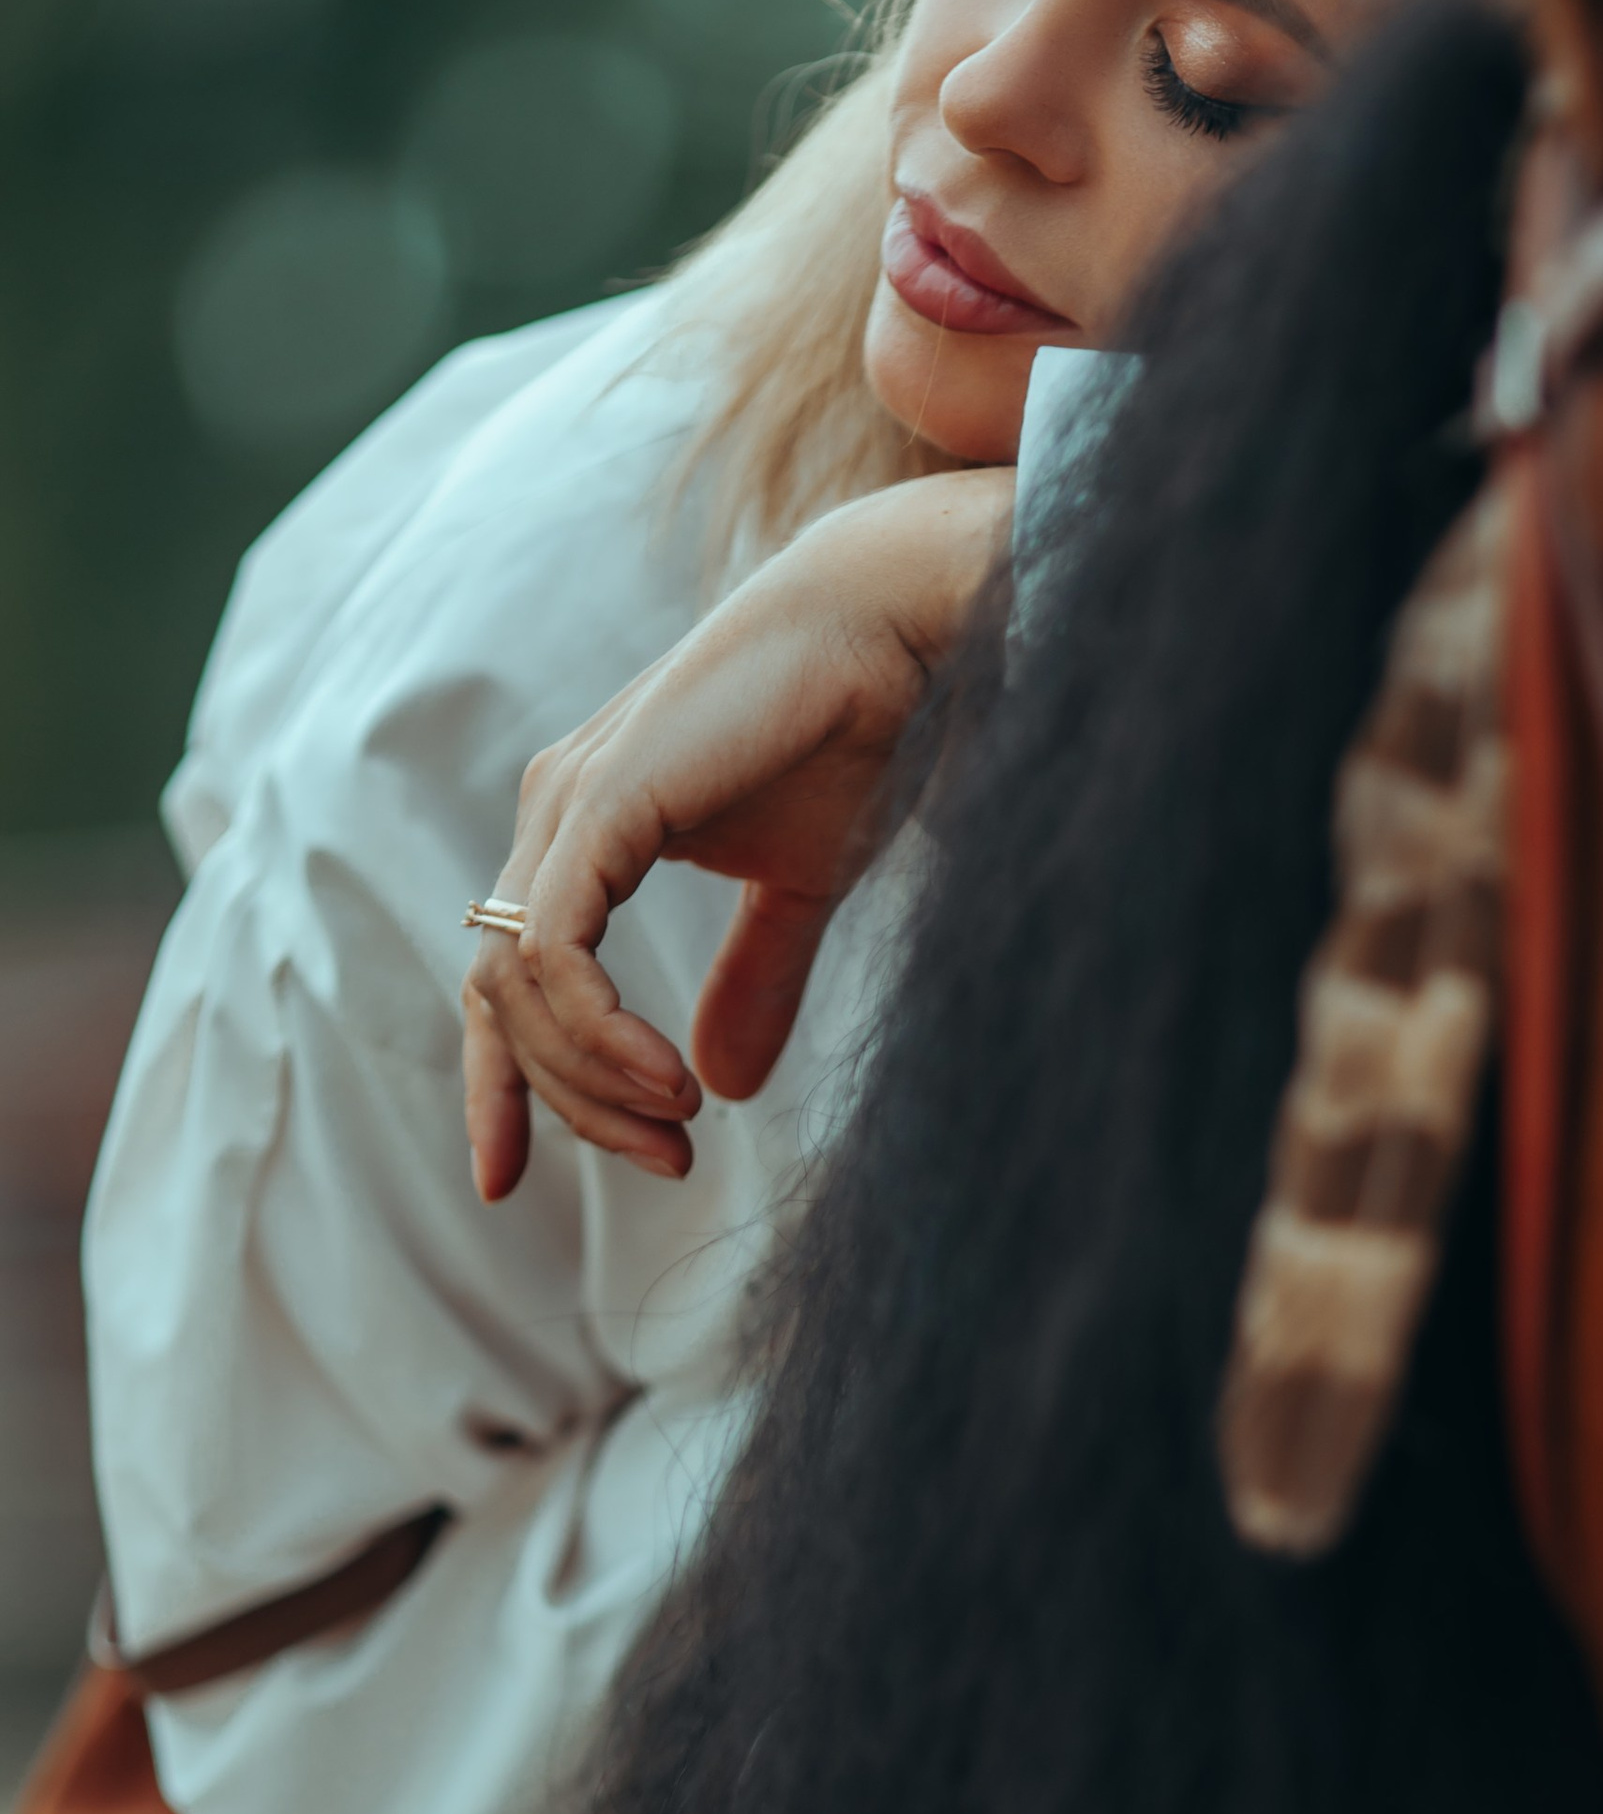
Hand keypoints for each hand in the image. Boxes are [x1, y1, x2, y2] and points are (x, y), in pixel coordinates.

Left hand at [463, 469, 1012, 1198]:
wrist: (891, 629)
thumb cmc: (853, 733)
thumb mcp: (797, 889)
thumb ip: (754, 979)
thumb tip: (721, 1085)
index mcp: (584, 831)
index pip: (507, 979)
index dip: (499, 1085)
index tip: (504, 1184)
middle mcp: (555, 814)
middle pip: (503, 1000)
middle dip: (567, 1104)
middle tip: (666, 1162)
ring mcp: (568, 805)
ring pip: (518, 987)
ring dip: (589, 1082)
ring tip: (679, 1127)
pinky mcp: (600, 804)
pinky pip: (555, 952)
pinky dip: (599, 1032)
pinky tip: (670, 1079)